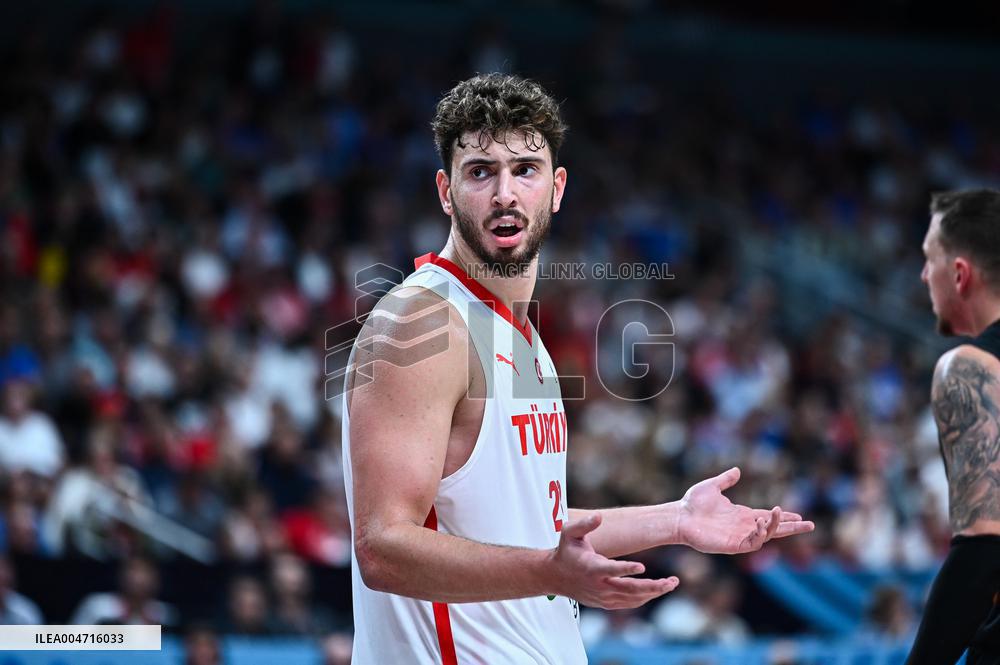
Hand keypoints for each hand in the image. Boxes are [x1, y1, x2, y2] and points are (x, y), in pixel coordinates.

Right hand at [547, 513, 678, 609]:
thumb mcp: (568, 532)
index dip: (626, 569)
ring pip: (632, 599)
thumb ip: (584, 524)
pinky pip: (629, 603)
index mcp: (591, 567)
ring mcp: (603, 597)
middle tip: (672, 581)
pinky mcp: (606, 603)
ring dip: (654, 592)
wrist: (555, 577)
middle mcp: (599, 585)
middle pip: (629, 589)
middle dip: (653, 586)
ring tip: (671, 583)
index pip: (611, 570)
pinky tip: (657, 590)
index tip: (642, 566)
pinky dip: (644, 598)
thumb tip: (599, 516)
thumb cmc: (566, 551)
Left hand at [678, 467, 813, 553]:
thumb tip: (737, 470)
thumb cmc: (693, 503)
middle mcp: (744, 526)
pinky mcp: (732, 545)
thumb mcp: (712, 486)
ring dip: (775, 526)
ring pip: (766, 535)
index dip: (783, 516)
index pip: (768, 516)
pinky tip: (762, 523)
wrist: (679, 515)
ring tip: (779, 513)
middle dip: (792, 527)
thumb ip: (725, 479)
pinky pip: (752, 543)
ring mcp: (739, 536)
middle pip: (774, 529)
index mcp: (742, 514)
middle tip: (811, 525)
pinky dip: (760, 534)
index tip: (800, 515)